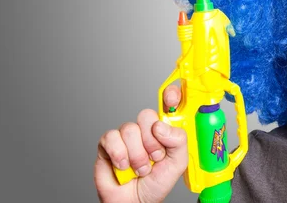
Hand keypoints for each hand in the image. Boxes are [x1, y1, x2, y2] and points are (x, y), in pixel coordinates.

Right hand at [94, 86, 184, 202]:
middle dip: (151, 141)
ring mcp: (126, 136)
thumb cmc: (156, 183)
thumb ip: (178, 141)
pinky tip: (123, 166)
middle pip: (146, 115)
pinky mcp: (108, 144)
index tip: (172, 98)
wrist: (135, 202)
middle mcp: (145, 129)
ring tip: (140, 168)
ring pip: (130, 129)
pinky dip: (119, 155)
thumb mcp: (177, 163)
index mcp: (164, 130)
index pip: (168, 104)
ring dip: (137, 155)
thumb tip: (161, 126)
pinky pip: (111, 137)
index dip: (170, 95)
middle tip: (155, 157)